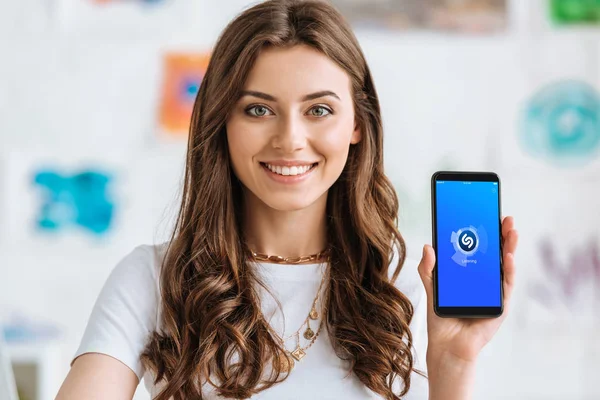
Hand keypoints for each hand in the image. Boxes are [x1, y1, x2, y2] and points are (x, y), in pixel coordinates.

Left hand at [418, 216, 518, 362]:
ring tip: (511, 230)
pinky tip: (509, 257)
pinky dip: (509, 270)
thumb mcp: (432, 288)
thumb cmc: (441, 318)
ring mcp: (494, 292)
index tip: (487, 214)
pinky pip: (507, 285)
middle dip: (502, 235)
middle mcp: (485, 280)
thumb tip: (428, 246)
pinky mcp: (500, 305)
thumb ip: (428, 268)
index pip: (480, 248)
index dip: (485, 232)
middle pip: (496, 253)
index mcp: (470, 273)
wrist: (447, 345)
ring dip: (510, 247)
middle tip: (504, 217)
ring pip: (506, 265)